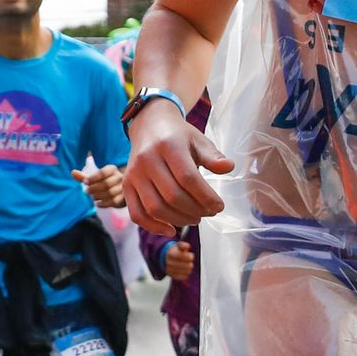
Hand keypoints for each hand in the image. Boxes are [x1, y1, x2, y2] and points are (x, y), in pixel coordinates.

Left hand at [75, 164, 125, 209]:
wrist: (119, 192)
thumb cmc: (103, 182)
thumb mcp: (94, 178)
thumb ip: (83, 176)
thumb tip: (72, 172)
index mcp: (112, 169)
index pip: (102, 172)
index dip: (92, 178)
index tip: (85, 182)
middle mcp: (120, 177)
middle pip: (106, 184)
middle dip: (94, 188)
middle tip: (86, 191)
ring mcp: (123, 188)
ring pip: (109, 193)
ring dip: (98, 196)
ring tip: (92, 197)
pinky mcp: (124, 198)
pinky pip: (113, 202)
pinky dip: (103, 203)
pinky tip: (97, 203)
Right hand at [125, 106, 233, 231]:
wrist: (149, 126)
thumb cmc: (178, 136)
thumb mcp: (198, 140)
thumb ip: (213, 156)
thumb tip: (229, 167)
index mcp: (168, 145)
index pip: (188, 178)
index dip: (206, 196)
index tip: (219, 206)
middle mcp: (147, 159)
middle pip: (172, 196)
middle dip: (195, 210)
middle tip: (209, 213)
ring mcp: (134, 174)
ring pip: (155, 208)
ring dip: (179, 220)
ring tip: (195, 218)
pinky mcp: (127, 185)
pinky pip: (137, 213)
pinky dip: (153, 227)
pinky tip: (171, 229)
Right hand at [163, 240, 195, 281]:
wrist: (165, 258)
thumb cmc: (175, 251)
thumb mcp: (178, 245)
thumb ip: (183, 245)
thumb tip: (187, 246)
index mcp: (171, 254)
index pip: (188, 258)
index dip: (191, 256)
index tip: (189, 255)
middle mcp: (169, 263)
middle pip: (189, 266)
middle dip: (190, 263)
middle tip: (188, 261)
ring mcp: (170, 270)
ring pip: (187, 272)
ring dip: (188, 268)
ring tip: (186, 265)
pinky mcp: (172, 276)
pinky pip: (184, 277)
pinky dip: (185, 274)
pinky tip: (183, 270)